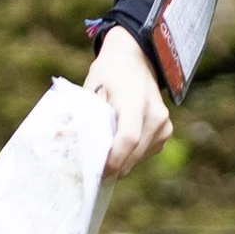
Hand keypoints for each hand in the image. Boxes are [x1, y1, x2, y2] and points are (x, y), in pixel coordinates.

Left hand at [86, 26, 171, 180]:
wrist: (136, 58)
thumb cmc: (108, 73)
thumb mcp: (92, 90)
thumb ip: (86, 118)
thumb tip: (68, 144)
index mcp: (136, 101)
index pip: (128, 138)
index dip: (114, 159)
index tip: (98, 171)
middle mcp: (156, 115)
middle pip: (134, 153)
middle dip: (114, 167)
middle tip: (93, 175)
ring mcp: (164, 124)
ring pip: (140, 157)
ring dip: (122, 162)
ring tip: (103, 159)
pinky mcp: (166, 131)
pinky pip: (146, 152)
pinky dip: (131, 155)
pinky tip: (118, 147)